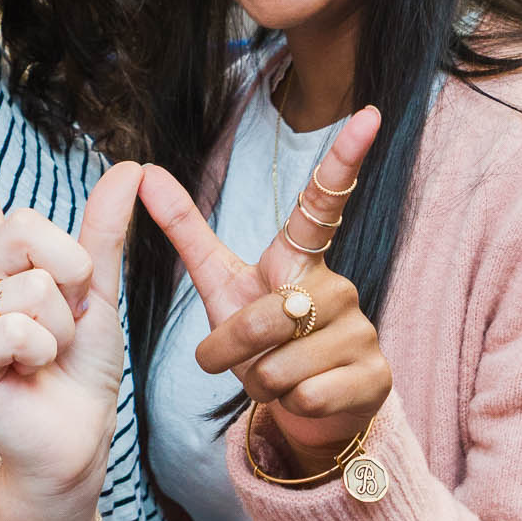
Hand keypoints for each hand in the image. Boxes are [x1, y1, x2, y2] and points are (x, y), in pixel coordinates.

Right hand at [0, 96, 142, 503]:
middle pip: (25, 227)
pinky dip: (42, 351)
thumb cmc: (80, 371)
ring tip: (47, 356)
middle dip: (72, 270)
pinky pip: (16, 326)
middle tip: (68, 318)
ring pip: (31, 283)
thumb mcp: (101, 292)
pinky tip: (29, 373)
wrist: (75, 439)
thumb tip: (129, 168)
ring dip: (62, 325)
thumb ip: (106, 234)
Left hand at [138, 106, 390, 472]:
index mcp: (301, 258)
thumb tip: (145, 170)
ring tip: (279, 377)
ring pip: (280, 368)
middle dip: (232, 353)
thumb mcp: (220, 285)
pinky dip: (290, 408)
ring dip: (261, 384)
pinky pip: (307, 397)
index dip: (344, 159)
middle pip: (260, 323)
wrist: (309, 407)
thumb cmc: (262, 340)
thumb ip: (187, 231)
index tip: (369, 113)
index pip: (322, 202)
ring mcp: (363, 332)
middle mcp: (339, 286)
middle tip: (241, 359)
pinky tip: (306, 398)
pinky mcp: (375, 376)